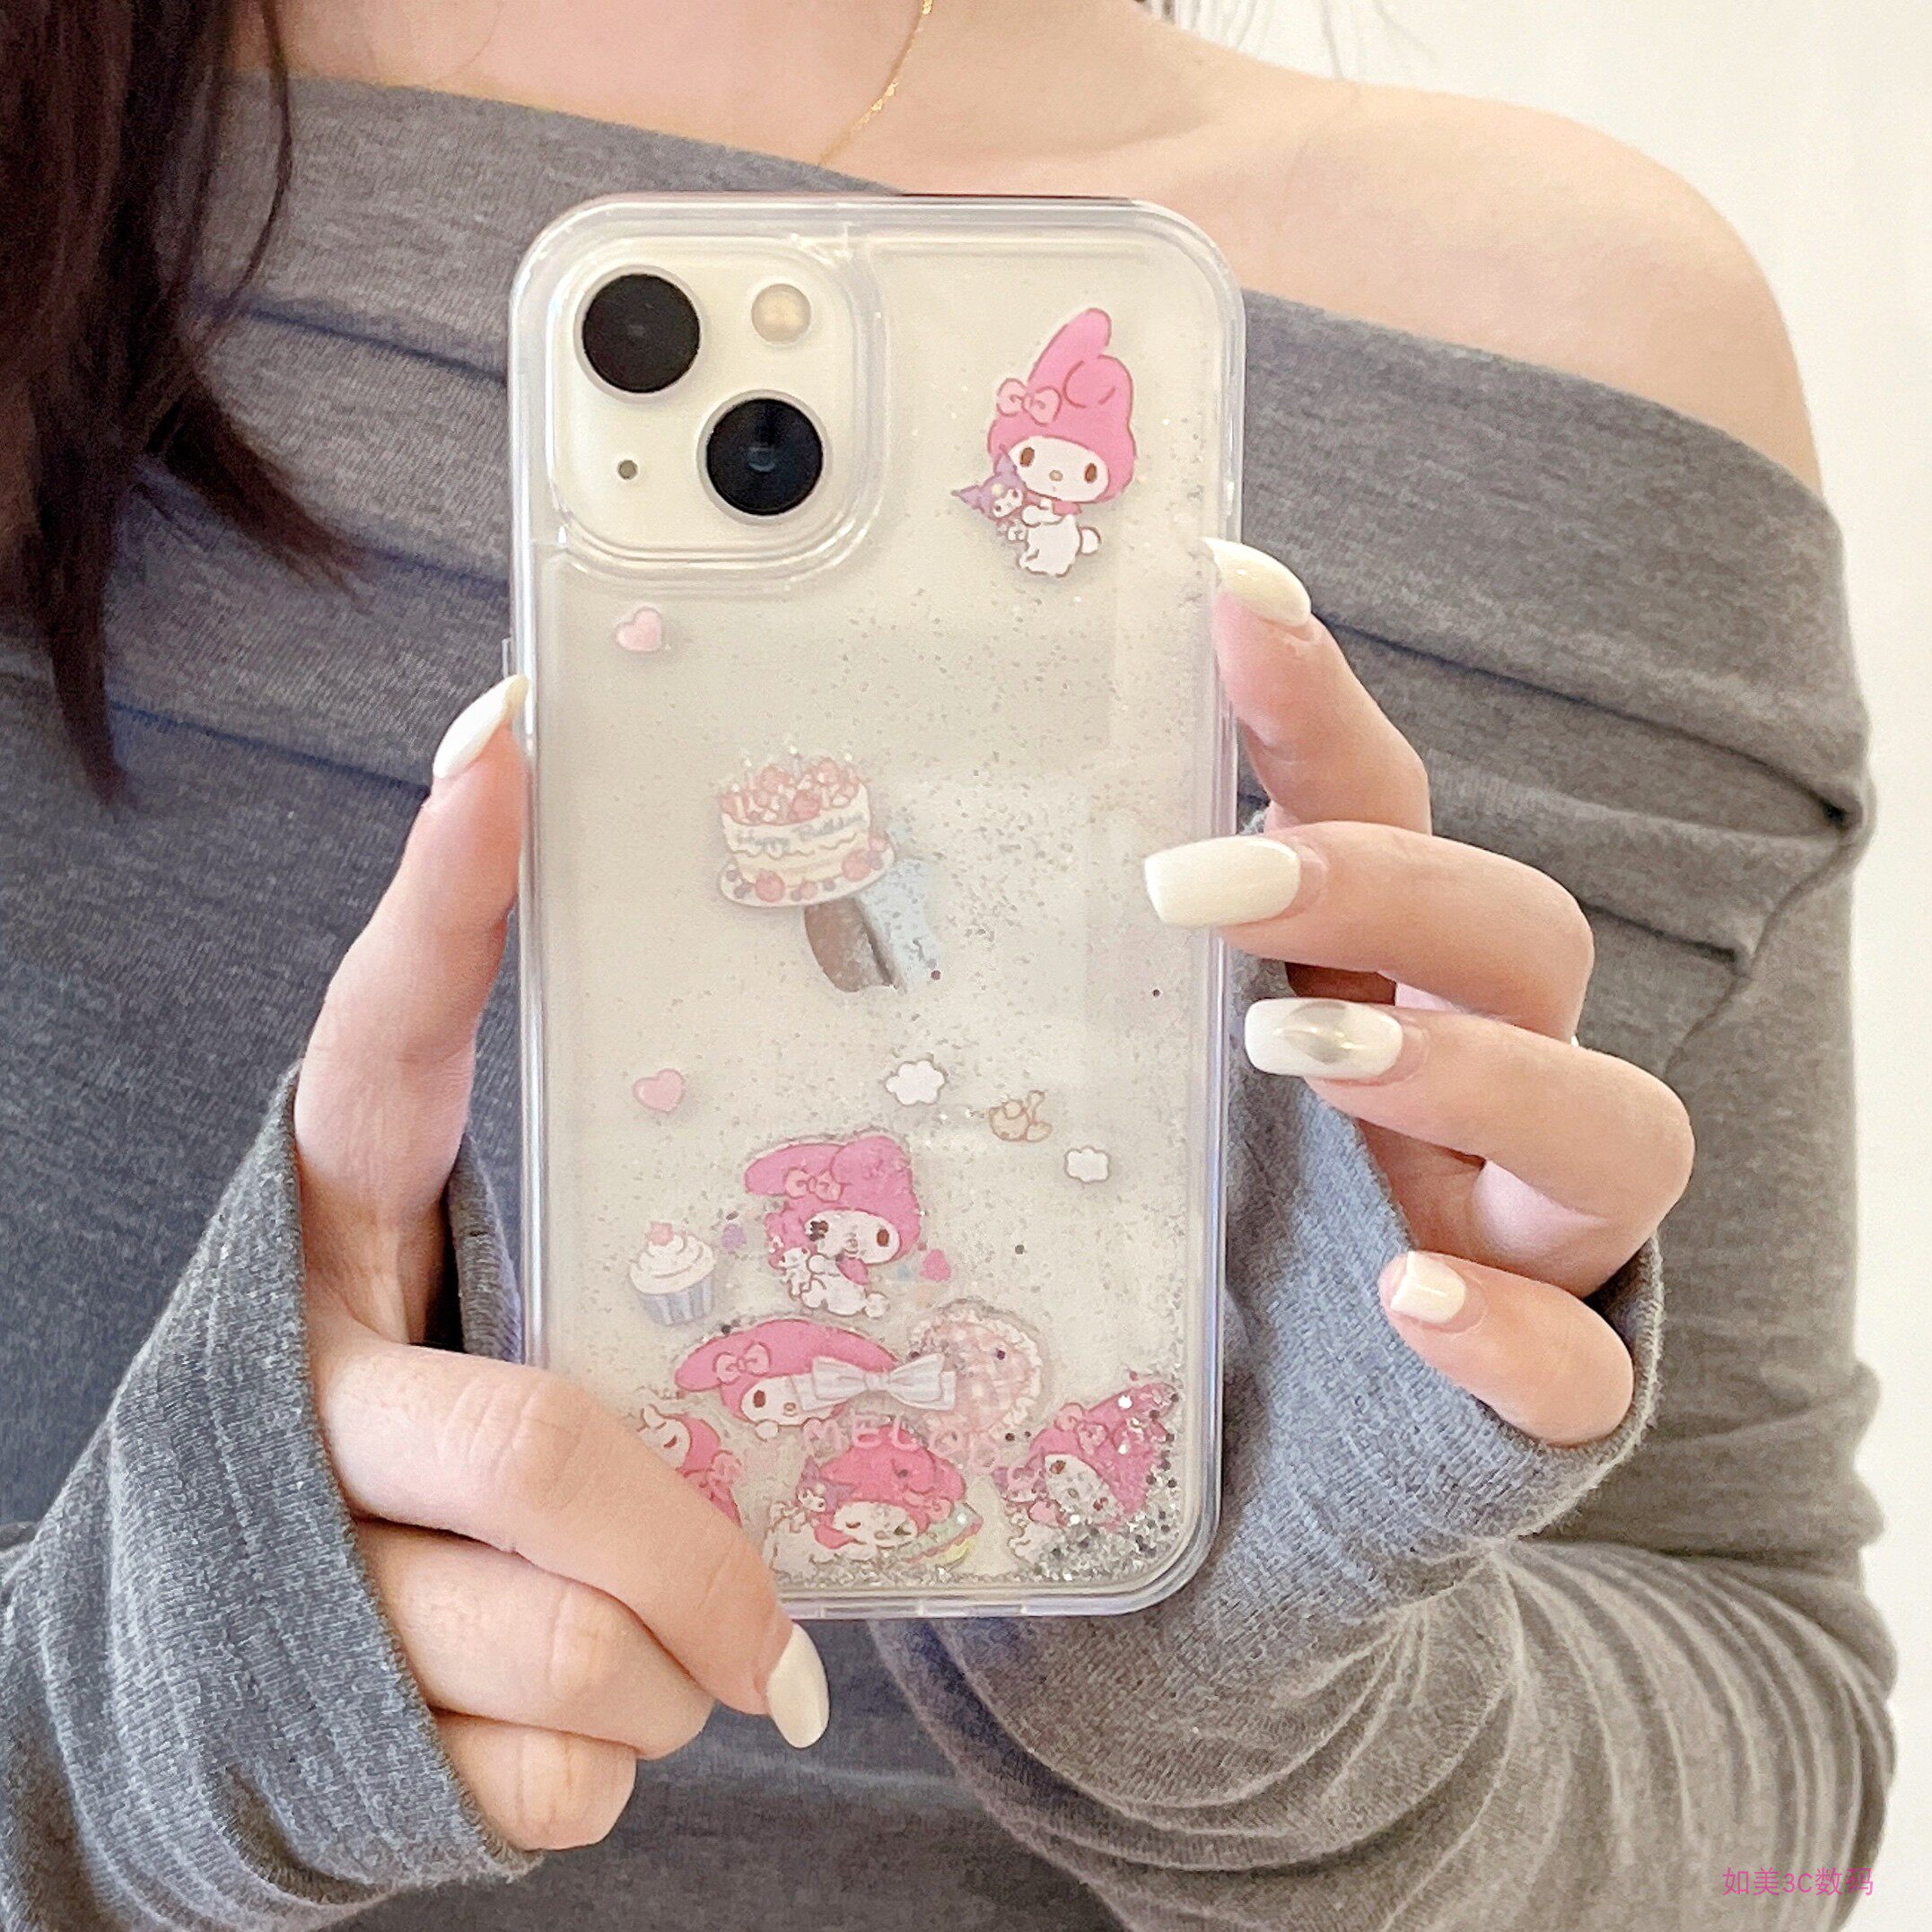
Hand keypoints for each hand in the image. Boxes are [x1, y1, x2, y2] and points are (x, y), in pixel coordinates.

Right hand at [293, 675, 827, 1853]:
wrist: (201, 1708)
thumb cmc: (412, 1480)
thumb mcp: (486, 1348)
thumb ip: (605, 1306)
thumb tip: (746, 1154)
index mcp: (333, 1257)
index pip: (376, 1054)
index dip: (439, 903)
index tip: (511, 733)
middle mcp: (303, 1395)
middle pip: (533, 1451)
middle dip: (694, 1556)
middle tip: (776, 1621)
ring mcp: (307, 1572)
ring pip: (567, 1650)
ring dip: (677, 1672)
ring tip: (690, 1663)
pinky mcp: (334, 1734)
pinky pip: (550, 1780)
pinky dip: (616, 1772)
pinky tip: (586, 1727)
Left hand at [1146, 542, 1694, 1447]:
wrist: (1232, 1505)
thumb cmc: (1175, 1265)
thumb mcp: (1118, 1096)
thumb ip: (1064, 986)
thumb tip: (862, 850)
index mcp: (1370, 996)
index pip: (1381, 816)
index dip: (1322, 704)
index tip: (1225, 589)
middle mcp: (1467, 1098)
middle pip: (1522, 935)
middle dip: (1385, 885)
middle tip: (1198, 883)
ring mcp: (1515, 1245)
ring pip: (1614, 1126)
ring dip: (1471, 1066)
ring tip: (1302, 1051)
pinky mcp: (1527, 1399)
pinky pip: (1582, 1370)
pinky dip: (1512, 1333)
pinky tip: (1410, 1306)